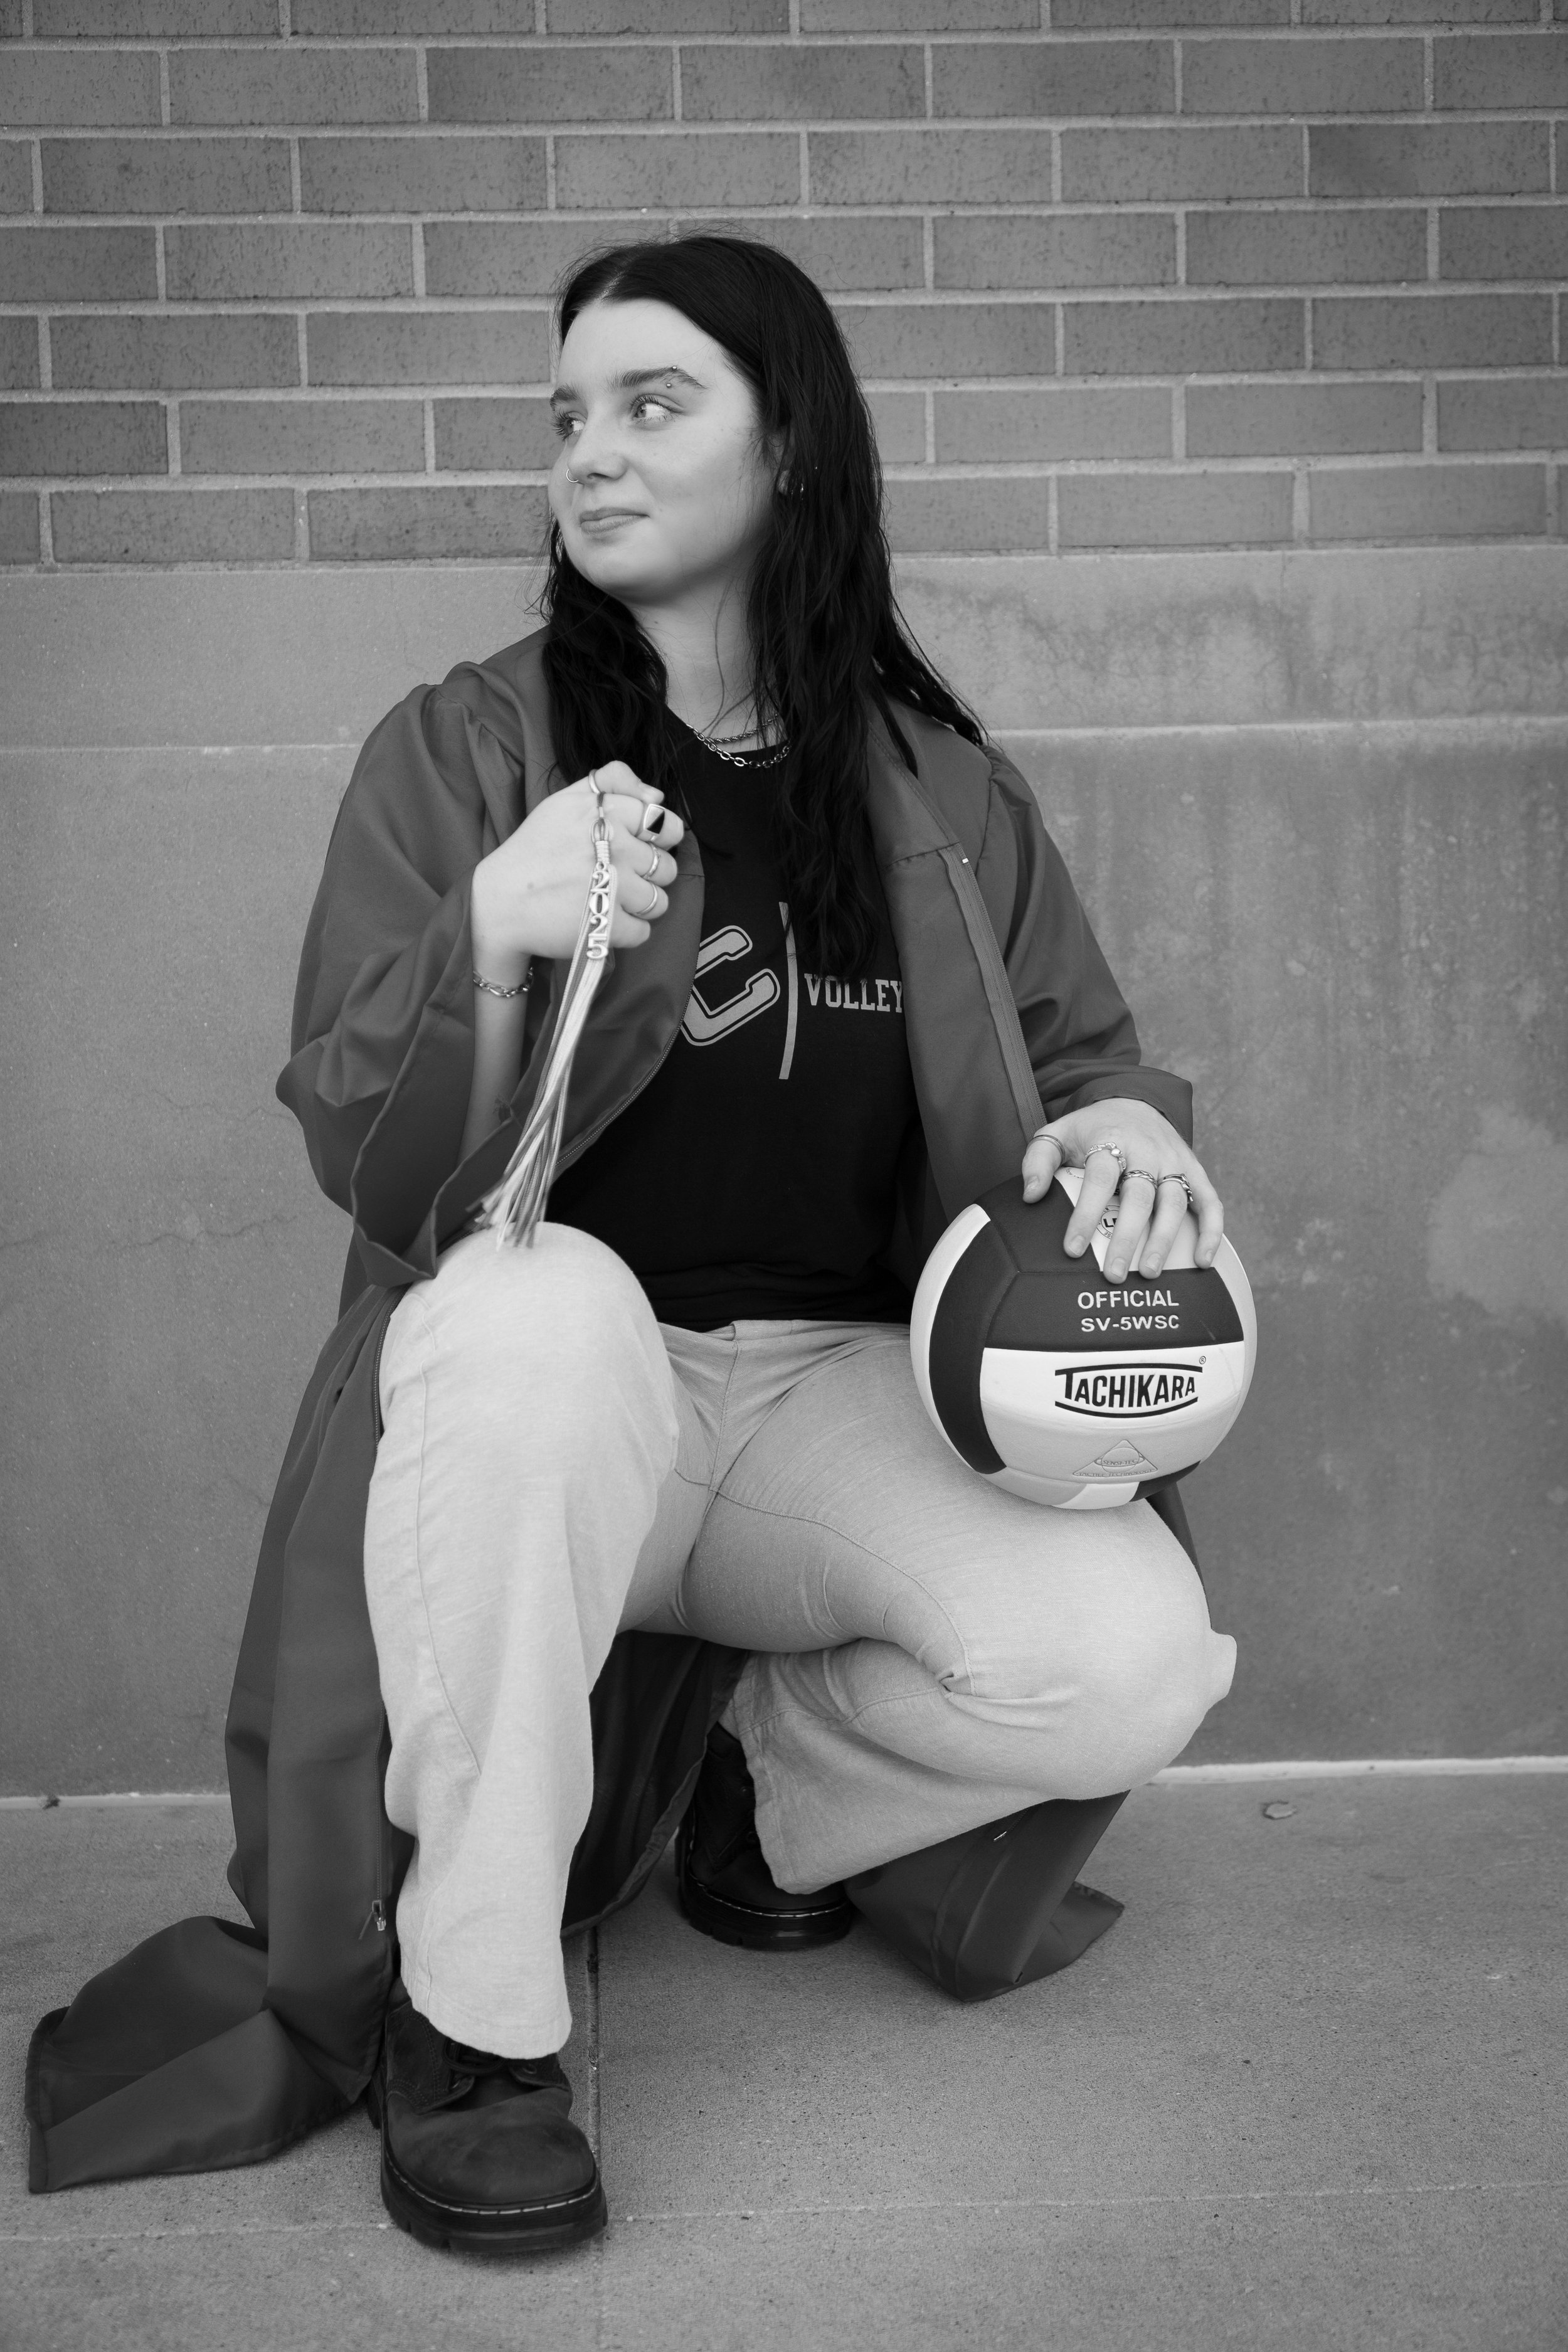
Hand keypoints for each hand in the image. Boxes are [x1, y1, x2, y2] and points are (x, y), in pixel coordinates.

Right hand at [470, 761, 684, 975]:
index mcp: (607, 814)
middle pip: (666, 865)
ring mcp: (614, 888)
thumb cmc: (535, 849)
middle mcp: (615, 846)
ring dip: (640, 905)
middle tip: (618, 877)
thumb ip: (612, 782)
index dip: (654, 839)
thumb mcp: (566, 800)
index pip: (662, 823)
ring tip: (610, 900)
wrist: (500, 901)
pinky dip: (625, 932)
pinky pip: (643, 931)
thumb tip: (657, 796)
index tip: (634, 846)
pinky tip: (602, 921)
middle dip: (649, 875)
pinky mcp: (609, 926)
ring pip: (659, 901)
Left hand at [1020, 1100, 1223, 1279]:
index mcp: (1111, 1139)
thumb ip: (1038, 1161)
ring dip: (1164, 1239)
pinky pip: (1210, 1202)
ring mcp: (1175, 1161)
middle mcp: (1147, 1150)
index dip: (1086, 1214)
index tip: (1073, 1249)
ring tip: (1149, 1273)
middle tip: (1113, 1274)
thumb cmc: (1092, 1129)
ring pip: (1175, 1201)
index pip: (1099, 1179)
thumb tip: (1030, 1195)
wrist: (1134, 1101)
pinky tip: (1203, 1262)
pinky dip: (1211, 1232)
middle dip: (1128, 1238)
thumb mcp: (1057, 1134)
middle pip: (1140, 1196)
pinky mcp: (1195, 1171)